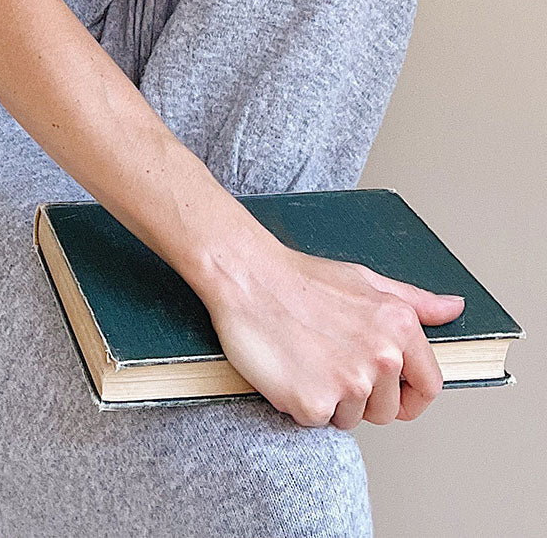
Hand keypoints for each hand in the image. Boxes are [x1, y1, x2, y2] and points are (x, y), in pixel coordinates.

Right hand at [198, 236, 465, 428]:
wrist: (246, 276)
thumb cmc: (302, 278)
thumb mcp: (365, 280)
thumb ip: (414, 301)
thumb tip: (453, 308)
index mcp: (399, 326)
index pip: (430, 387)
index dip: (411, 396)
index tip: (392, 394)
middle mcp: (381, 357)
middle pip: (388, 410)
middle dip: (362, 396)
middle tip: (330, 360)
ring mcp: (349, 382)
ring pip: (352, 419)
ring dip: (331, 400)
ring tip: (308, 358)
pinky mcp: (314, 402)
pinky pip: (318, 422)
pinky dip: (302, 403)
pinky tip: (291, 369)